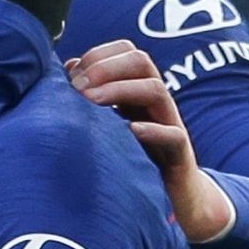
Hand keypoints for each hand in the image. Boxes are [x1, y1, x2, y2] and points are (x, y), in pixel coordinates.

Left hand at [67, 39, 234, 242]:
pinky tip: (130, 131)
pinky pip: (173, 135)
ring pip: (156, 89)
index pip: (125, 50)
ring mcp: (169, 123)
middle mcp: (155, 100)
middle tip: (78, 87)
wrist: (173, 197)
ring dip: (120, 90)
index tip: (70, 75)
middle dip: (106, 67)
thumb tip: (69, 68)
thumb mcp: (109, 124)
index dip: (98, 55)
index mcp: (137, 88)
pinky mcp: (179, 153)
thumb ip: (91, 96)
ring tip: (92, 102)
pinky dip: (151, 130)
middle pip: (141, 60)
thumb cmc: (133, 156)